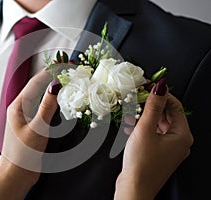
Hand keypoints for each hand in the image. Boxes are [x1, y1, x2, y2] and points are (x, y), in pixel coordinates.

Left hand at [0, 70, 59, 199]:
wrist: (16, 175)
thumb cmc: (23, 154)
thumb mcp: (37, 129)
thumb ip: (47, 107)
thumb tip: (56, 86)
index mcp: (18, 106)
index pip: (36, 82)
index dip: (51, 71)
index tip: (65, 63)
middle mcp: (21, 108)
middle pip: (38, 86)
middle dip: (53, 76)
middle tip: (68, 68)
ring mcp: (27, 116)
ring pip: (41, 96)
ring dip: (53, 87)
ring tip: (66, 78)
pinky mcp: (33, 124)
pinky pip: (43, 107)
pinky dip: (53, 100)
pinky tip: (60, 98)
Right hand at [115, 80, 193, 199]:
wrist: (134, 188)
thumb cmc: (141, 163)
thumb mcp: (145, 130)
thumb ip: (153, 107)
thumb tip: (161, 87)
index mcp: (182, 135)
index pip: (176, 106)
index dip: (162, 94)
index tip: (149, 87)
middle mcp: (179, 142)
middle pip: (167, 115)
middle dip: (151, 106)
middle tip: (137, 98)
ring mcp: (169, 148)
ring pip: (158, 124)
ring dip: (145, 117)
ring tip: (130, 112)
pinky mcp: (158, 153)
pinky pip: (153, 134)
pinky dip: (143, 128)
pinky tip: (130, 126)